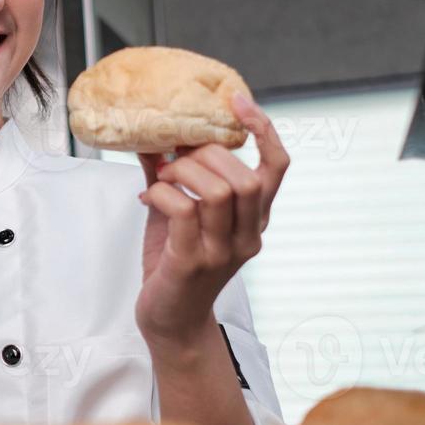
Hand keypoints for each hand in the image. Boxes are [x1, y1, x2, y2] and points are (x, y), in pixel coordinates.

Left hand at [135, 92, 289, 344]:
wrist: (169, 322)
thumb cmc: (175, 264)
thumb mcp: (178, 215)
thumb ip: (171, 176)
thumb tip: (151, 135)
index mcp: (253, 220)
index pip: (277, 167)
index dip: (264, 130)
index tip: (238, 101)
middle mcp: (247, 236)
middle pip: (245, 177)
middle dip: (206, 155)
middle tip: (175, 157)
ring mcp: (222, 251)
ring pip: (219, 191)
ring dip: (183, 173)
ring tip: (161, 178)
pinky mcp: (192, 262)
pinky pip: (184, 212)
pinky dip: (162, 194)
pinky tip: (147, 198)